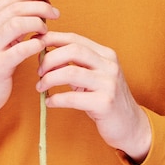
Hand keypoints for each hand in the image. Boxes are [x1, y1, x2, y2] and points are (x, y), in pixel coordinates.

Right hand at [0, 0, 58, 135]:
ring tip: (46, 30)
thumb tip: (42, 2)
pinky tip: (42, 44)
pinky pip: (21, 49)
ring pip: (17, 23)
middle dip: (40, 6)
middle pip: (16, 8)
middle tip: (55, 13)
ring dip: (37, 23)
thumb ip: (14, 20)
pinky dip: (36, 43)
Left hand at [36, 31, 150, 162]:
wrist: (130, 125)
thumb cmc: (104, 98)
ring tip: (40, 86)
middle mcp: (109, 65)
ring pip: (71, 72)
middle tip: (39, 71)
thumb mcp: (93, 76)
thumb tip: (45, 54)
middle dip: (50, 58)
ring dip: (49, 79)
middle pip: (73, 50)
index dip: (53, 39)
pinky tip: (49, 102)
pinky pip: (73, 98)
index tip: (35, 43)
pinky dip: (56, 99)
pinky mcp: (105, 103)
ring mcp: (109, 83)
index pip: (75, 38)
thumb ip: (74, 63)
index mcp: (105, 54)